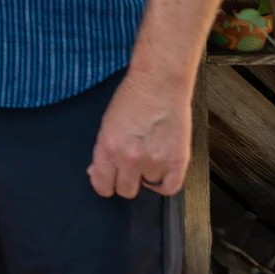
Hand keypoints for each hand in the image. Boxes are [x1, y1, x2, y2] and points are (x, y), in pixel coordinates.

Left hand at [87, 70, 191, 198]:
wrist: (159, 83)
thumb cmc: (133, 96)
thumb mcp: (106, 123)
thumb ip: (102, 151)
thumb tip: (97, 172)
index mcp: (108, 148)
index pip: (102, 185)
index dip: (105, 185)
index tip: (109, 182)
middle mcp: (130, 158)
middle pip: (125, 191)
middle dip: (125, 181)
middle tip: (129, 168)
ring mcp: (155, 161)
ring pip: (148, 186)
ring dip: (148, 175)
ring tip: (149, 155)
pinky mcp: (177, 161)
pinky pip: (170, 188)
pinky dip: (165, 184)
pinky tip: (161, 172)